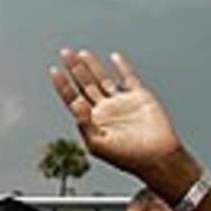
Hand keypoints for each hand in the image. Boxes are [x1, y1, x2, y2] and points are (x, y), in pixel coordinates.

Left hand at [49, 49, 186, 183]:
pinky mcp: (139, 97)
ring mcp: (121, 102)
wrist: (156, 157)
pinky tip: (114, 57)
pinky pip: (128, 78)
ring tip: (80, 53)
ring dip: (92, 66)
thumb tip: (75, 104)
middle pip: (85, 84)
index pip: (72, 98)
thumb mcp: (98, 144)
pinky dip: (122, 67)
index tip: (54, 70)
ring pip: (103, 79)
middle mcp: (104, 110)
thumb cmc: (127, 157)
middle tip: (64, 52)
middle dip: (74, 69)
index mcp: (91, 121)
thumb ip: (84, 125)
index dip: (62, 85)